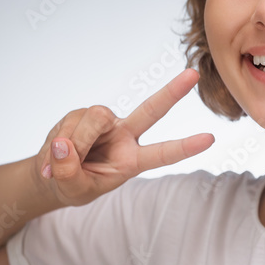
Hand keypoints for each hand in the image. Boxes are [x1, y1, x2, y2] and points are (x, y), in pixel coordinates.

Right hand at [34, 68, 213, 206]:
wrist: (54, 176)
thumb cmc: (74, 185)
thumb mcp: (73, 190)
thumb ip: (70, 172)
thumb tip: (65, 144)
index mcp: (133, 160)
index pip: (163, 153)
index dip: (185, 147)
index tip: (210, 139)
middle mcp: (125, 135)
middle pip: (151, 110)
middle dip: (172, 92)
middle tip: (193, 75)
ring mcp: (105, 122)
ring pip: (95, 118)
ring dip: (76, 141)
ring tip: (61, 162)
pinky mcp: (84, 113)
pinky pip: (72, 121)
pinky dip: (58, 140)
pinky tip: (54, 153)